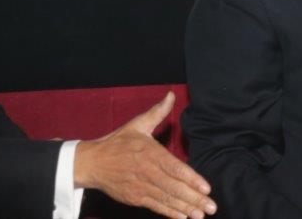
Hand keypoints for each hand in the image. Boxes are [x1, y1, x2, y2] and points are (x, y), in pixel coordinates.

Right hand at [74, 92, 216, 218]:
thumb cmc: (117, 142)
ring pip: (166, 199)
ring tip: (201, 216)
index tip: (206, 188)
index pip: (175, 169)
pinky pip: (154, 206)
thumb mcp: (137, 125)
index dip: (191, 179)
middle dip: (194, 198)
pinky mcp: (134, 197)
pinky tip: (182, 218)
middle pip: (174, 188)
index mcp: (150, 153)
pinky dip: (168, 212)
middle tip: (211, 207)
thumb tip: (171, 95)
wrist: (90, 163)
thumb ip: (157, 112)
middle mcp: (147, 172)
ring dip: (185, 208)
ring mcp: (140, 187)